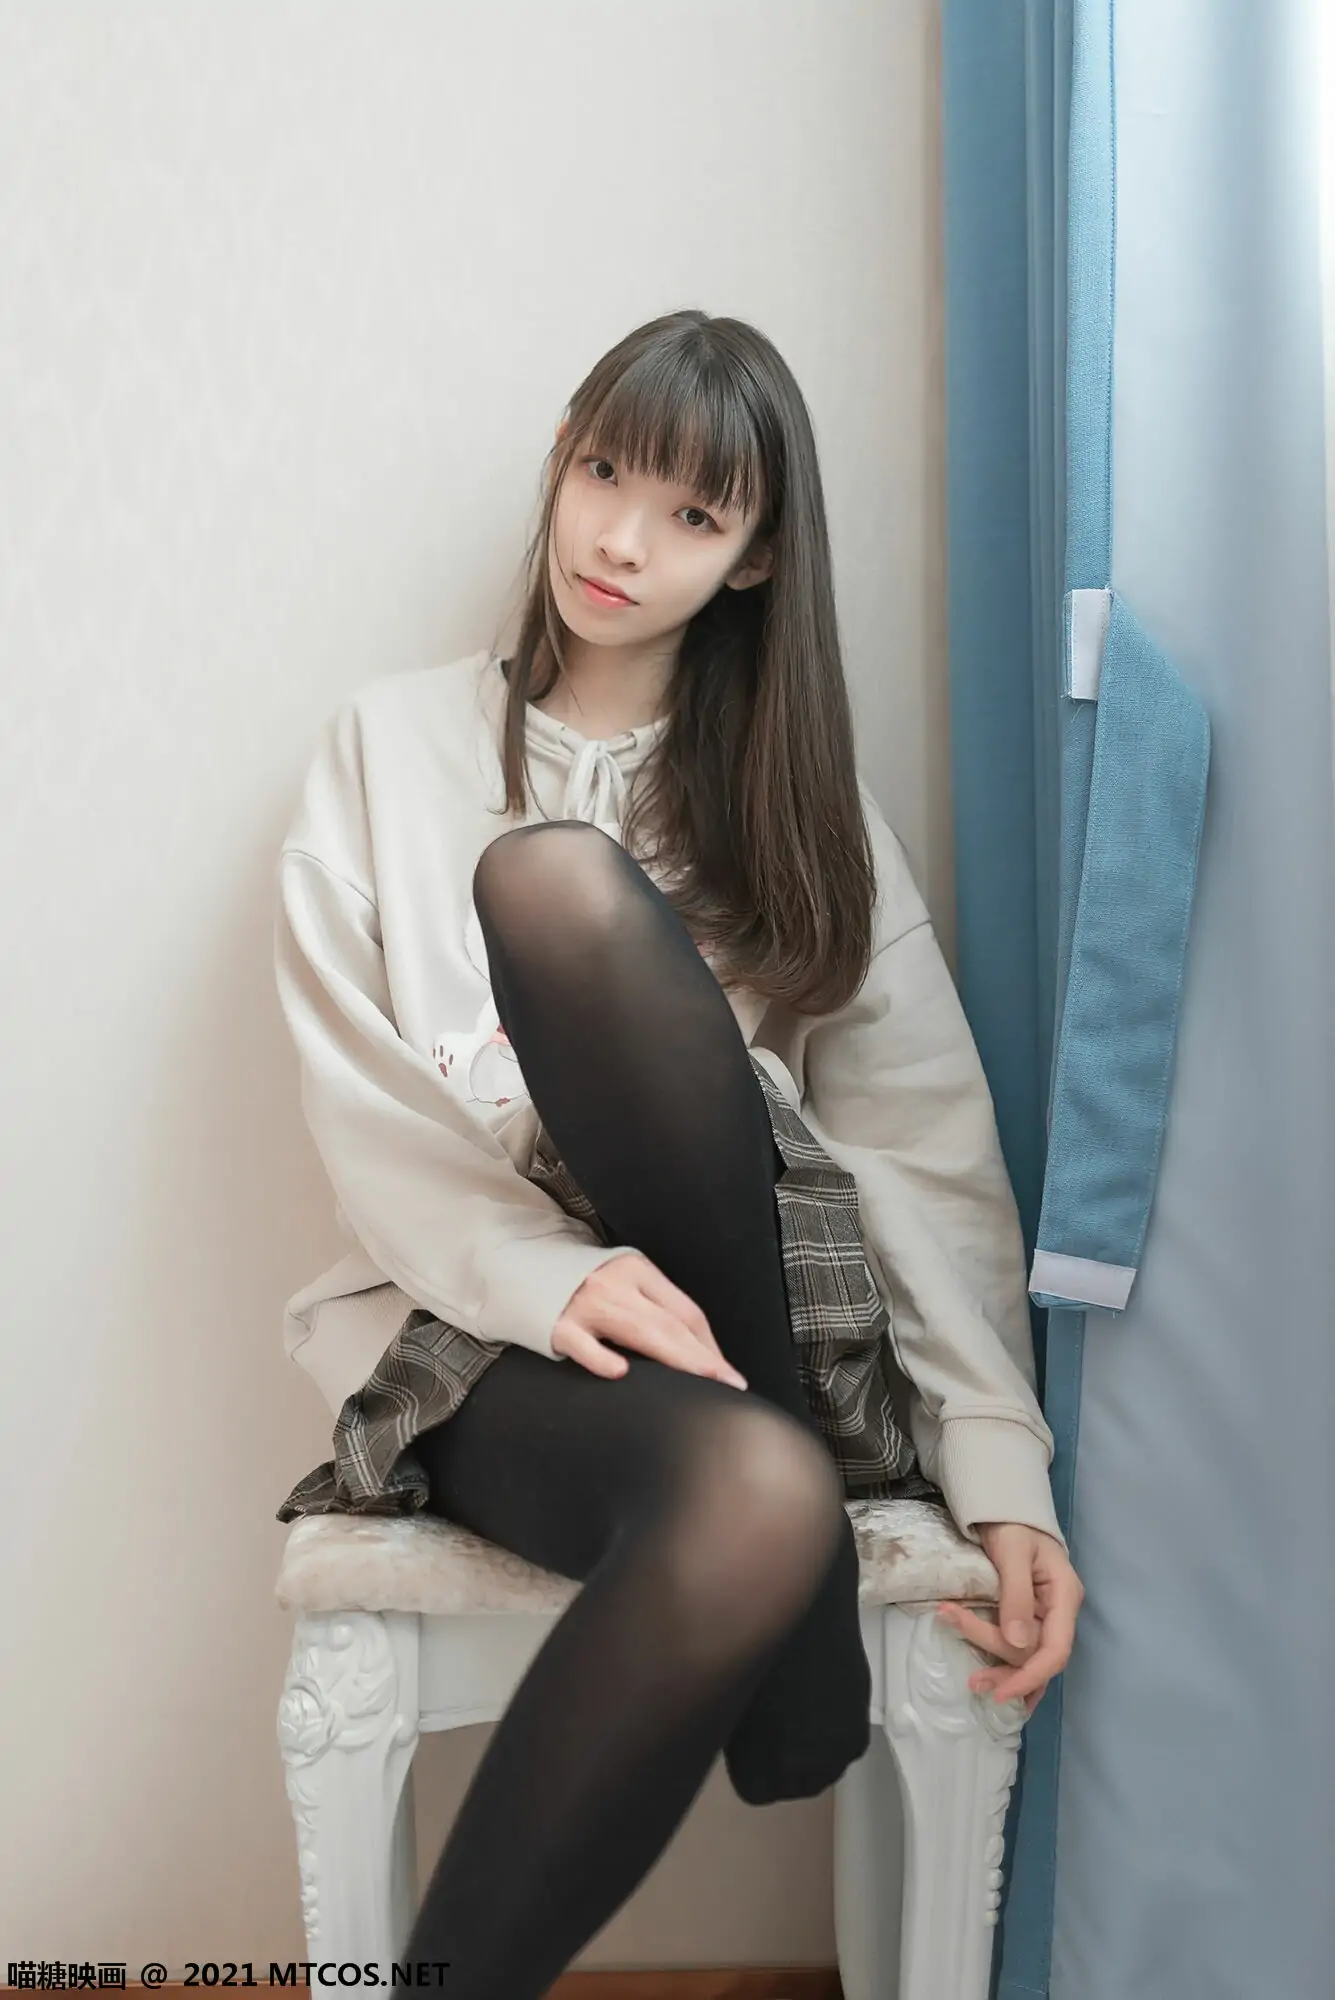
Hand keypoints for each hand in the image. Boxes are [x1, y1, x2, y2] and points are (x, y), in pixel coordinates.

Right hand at [552, 1251, 748, 1391]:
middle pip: (670, 1324)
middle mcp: (616, 1284)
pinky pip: (582, 1345)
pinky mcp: (558, 1326)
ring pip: (640, 1332)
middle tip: (729, 1384)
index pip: (685, 1311)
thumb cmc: (581, 1283)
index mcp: (637, 1270)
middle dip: (704, 1357)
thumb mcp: (621, 1280)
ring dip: (677, 1359)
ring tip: (703, 1381)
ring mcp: (586, 1305)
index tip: (726, 1372)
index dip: (710, 1345)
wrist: (521, 1266)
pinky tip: (619, 1372)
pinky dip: (601, 1358)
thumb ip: (651, 1305)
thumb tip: (695, 1349)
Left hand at [935, 1522, 1083, 1715]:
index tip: (1001, 1692)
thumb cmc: (1012, 1524)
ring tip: (971, 1680)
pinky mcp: (1027, 1619)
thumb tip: (1017, 1643)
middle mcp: (1058, 1613)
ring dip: (1000, 1669)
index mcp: (1064, 1596)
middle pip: (1037, 1655)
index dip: (1031, 1675)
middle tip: (973, 1680)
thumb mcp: (1012, 1552)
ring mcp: (1044, 1617)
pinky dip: (1008, 1670)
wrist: (1004, 1508)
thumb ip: (1016, 1595)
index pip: (1056, 1649)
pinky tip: (998, 1690)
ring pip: (1026, 1657)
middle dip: (1005, 1669)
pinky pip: (1020, 1651)